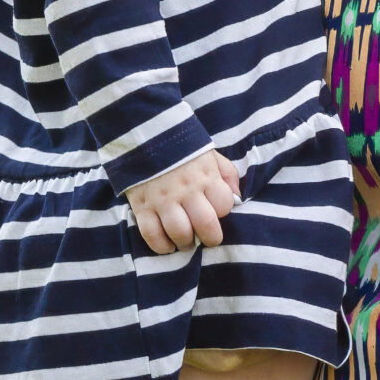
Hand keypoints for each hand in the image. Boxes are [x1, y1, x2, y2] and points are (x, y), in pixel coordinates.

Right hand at [125, 149, 240, 253]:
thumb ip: (227, 173)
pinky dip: (160, 245)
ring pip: (179, 232)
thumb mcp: (209, 154)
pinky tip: (167, 245)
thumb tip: (237, 198)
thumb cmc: (181, 148)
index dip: (223, 211)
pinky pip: (151, 234)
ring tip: (186, 242)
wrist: (144, 134)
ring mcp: (162, 199)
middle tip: (207, 238)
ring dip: (185, 243)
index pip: (224, 204)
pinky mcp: (141, 205)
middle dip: (210, 238)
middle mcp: (186, 189)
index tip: (216, 211)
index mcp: (205, 175)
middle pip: (205, 224)